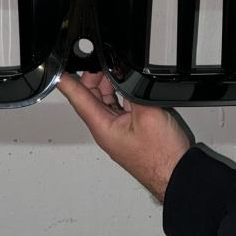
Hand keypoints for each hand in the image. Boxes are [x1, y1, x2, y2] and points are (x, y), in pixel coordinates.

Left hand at [57, 72, 190, 201]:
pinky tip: (129, 87)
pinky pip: (118, 108)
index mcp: (103, 127)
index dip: (67, 82)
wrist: (177, 174)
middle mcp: (106, 130)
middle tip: (103, 61)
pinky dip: (121, 94)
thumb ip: (132, 92)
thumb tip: (123, 76)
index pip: (79, 99)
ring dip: (109, 85)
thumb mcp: (148, 114)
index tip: (57, 70)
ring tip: (117, 71)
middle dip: (94, 77)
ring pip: (105, 101)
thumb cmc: (162, 156)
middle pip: (91, 97)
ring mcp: (117, 131)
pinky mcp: (129, 131)